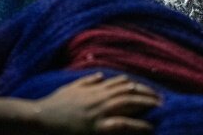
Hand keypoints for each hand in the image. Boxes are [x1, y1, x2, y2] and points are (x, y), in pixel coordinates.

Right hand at [35, 74, 158, 133]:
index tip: (147, 87)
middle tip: (161, 98)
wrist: (41, 118)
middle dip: (146, 94)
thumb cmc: (54, 105)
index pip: (119, 83)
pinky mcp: (97, 127)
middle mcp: (99, 97)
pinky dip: (138, 124)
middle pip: (128, 91)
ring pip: (129, 104)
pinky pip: (123, 124)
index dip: (135, 85)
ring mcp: (99, 111)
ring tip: (161, 108)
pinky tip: (149, 127)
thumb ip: (86, 82)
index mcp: (93, 89)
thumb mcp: (70, 88)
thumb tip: (99, 75)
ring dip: (146, 104)